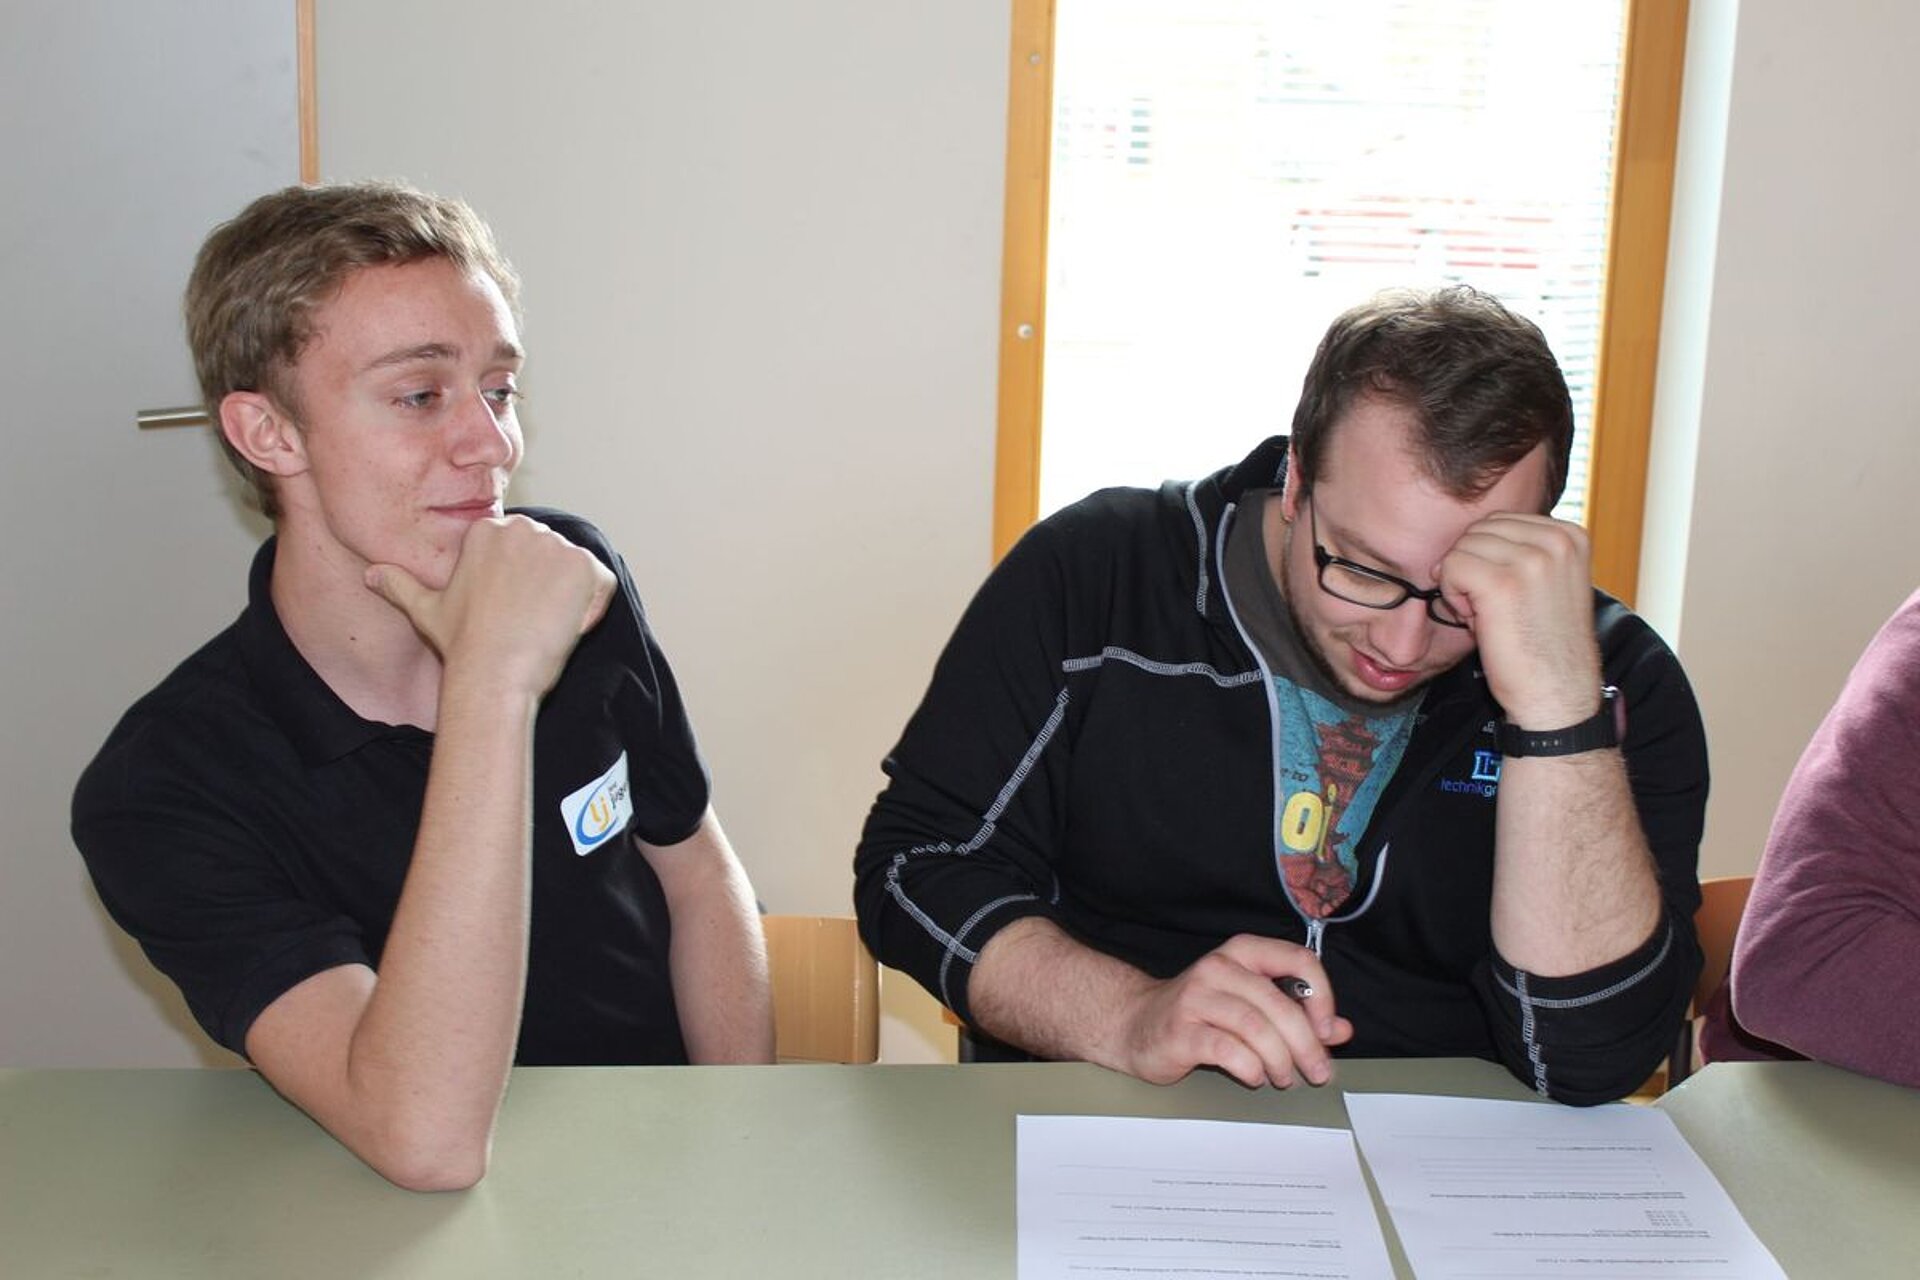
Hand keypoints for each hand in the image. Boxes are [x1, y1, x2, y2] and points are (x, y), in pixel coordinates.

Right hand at [365, 515, 616, 696]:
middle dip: (548, 591)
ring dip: (571, 601)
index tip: (510, 615)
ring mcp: (555, 546)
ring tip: (542, 628)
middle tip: (527, 625)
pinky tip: (566, 628)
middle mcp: (522, 529)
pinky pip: (603, 584)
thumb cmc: (460, 644)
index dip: (523, 588)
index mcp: (487, 531)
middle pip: (553, 558)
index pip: (524, 552)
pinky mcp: (584, 567)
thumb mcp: (424, 610)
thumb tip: (370, 573)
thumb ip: (400, 584)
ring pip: (578, 571)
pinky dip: (594, 609)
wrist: (494, 673)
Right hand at [1109, 935, 1352, 1088]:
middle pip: (1279, 1005)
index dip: (1322, 995)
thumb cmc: (1200, 1016)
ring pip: (1256, 1029)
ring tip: (1283, 1078)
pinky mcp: (1181, 1030)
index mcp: (1243, 953)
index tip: (1329, 1029)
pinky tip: (1254, 1076)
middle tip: (1318, 1072)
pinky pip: (1229, 1050)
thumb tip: (1341, 1031)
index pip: (1298, 960)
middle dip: (1307, 1044)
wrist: (1134, 1024)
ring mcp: (1196, 997)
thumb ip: (1298, 1016)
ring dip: (1280, 1061)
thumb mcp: (1251, 1006)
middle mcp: (1219, 968)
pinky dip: (1251, 1068)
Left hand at [1434, 513, 1600, 725]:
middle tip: (1495, 610)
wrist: (1557, 694)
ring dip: (1462, 584)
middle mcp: (1557, 540)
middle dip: (1473, 568)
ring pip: (1461, 548)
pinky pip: (1450, 567)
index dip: (1488, 559)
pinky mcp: (1502, 583)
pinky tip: (1478, 622)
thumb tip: (1461, 537)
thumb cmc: (1543, 644)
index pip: (1498, 522)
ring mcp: (1532, 559)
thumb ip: (1518, 550)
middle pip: (1478, 531)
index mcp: (1571, 535)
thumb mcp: (1545, 582)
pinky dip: (1453, 597)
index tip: (1509, 596)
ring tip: (1491, 616)